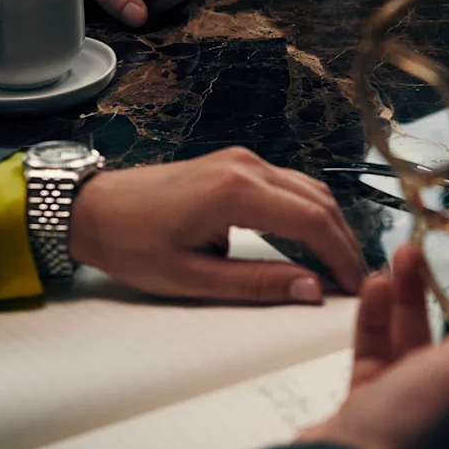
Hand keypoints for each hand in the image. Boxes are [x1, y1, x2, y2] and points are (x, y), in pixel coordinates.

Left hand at [68, 147, 365, 302]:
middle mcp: (246, 166)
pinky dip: (306, 211)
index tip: (355, 288)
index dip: (341, 255)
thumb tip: (311, 290)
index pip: (312, 221)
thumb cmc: (132, 244)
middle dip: (342, 241)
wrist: (93, 208)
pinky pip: (286, 184)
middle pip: (317, 201)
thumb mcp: (192, 278)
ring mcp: (241, 159)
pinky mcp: (235, 163)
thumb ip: (256, 284)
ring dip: (327, 224)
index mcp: (236, 192)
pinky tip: (308, 240)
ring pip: (306, 188)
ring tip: (337, 265)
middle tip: (354, 282)